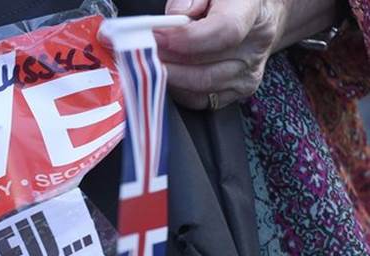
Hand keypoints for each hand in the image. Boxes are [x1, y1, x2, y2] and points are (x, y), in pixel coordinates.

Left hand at [156, 0, 336, 109]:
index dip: (188, 38)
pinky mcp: (238, 92)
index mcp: (252, 11)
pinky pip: (201, 100)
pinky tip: (167, 76)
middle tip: (142, 52)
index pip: (225, 31)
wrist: (256, 17)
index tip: (158, 36)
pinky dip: (178, 91)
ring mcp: (249, 73)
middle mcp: (256, 45)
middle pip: (206, 65)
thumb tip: (174, 17)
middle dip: (168, 60)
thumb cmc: (226, 0)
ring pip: (201, 86)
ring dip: (170, 77)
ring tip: (151, 64)